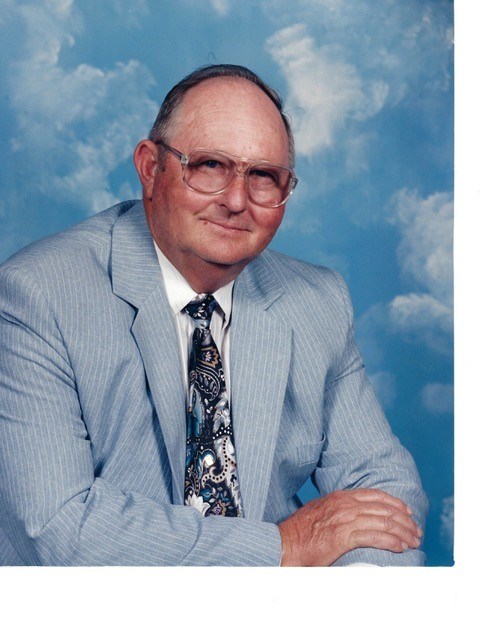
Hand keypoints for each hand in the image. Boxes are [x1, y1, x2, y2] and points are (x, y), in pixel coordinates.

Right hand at [278, 488, 421, 565]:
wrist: (285, 543)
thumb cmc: (300, 532)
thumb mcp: (321, 511)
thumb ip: (338, 509)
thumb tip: (353, 516)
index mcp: (340, 496)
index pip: (375, 495)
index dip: (394, 502)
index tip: (407, 511)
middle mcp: (345, 504)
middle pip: (384, 509)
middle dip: (404, 520)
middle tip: (416, 530)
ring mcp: (345, 519)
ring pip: (384, 523)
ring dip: (403, 533)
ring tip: (413, 541)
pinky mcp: (344, 536)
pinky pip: (375, 537)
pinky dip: (391, 542)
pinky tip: (399, 547)